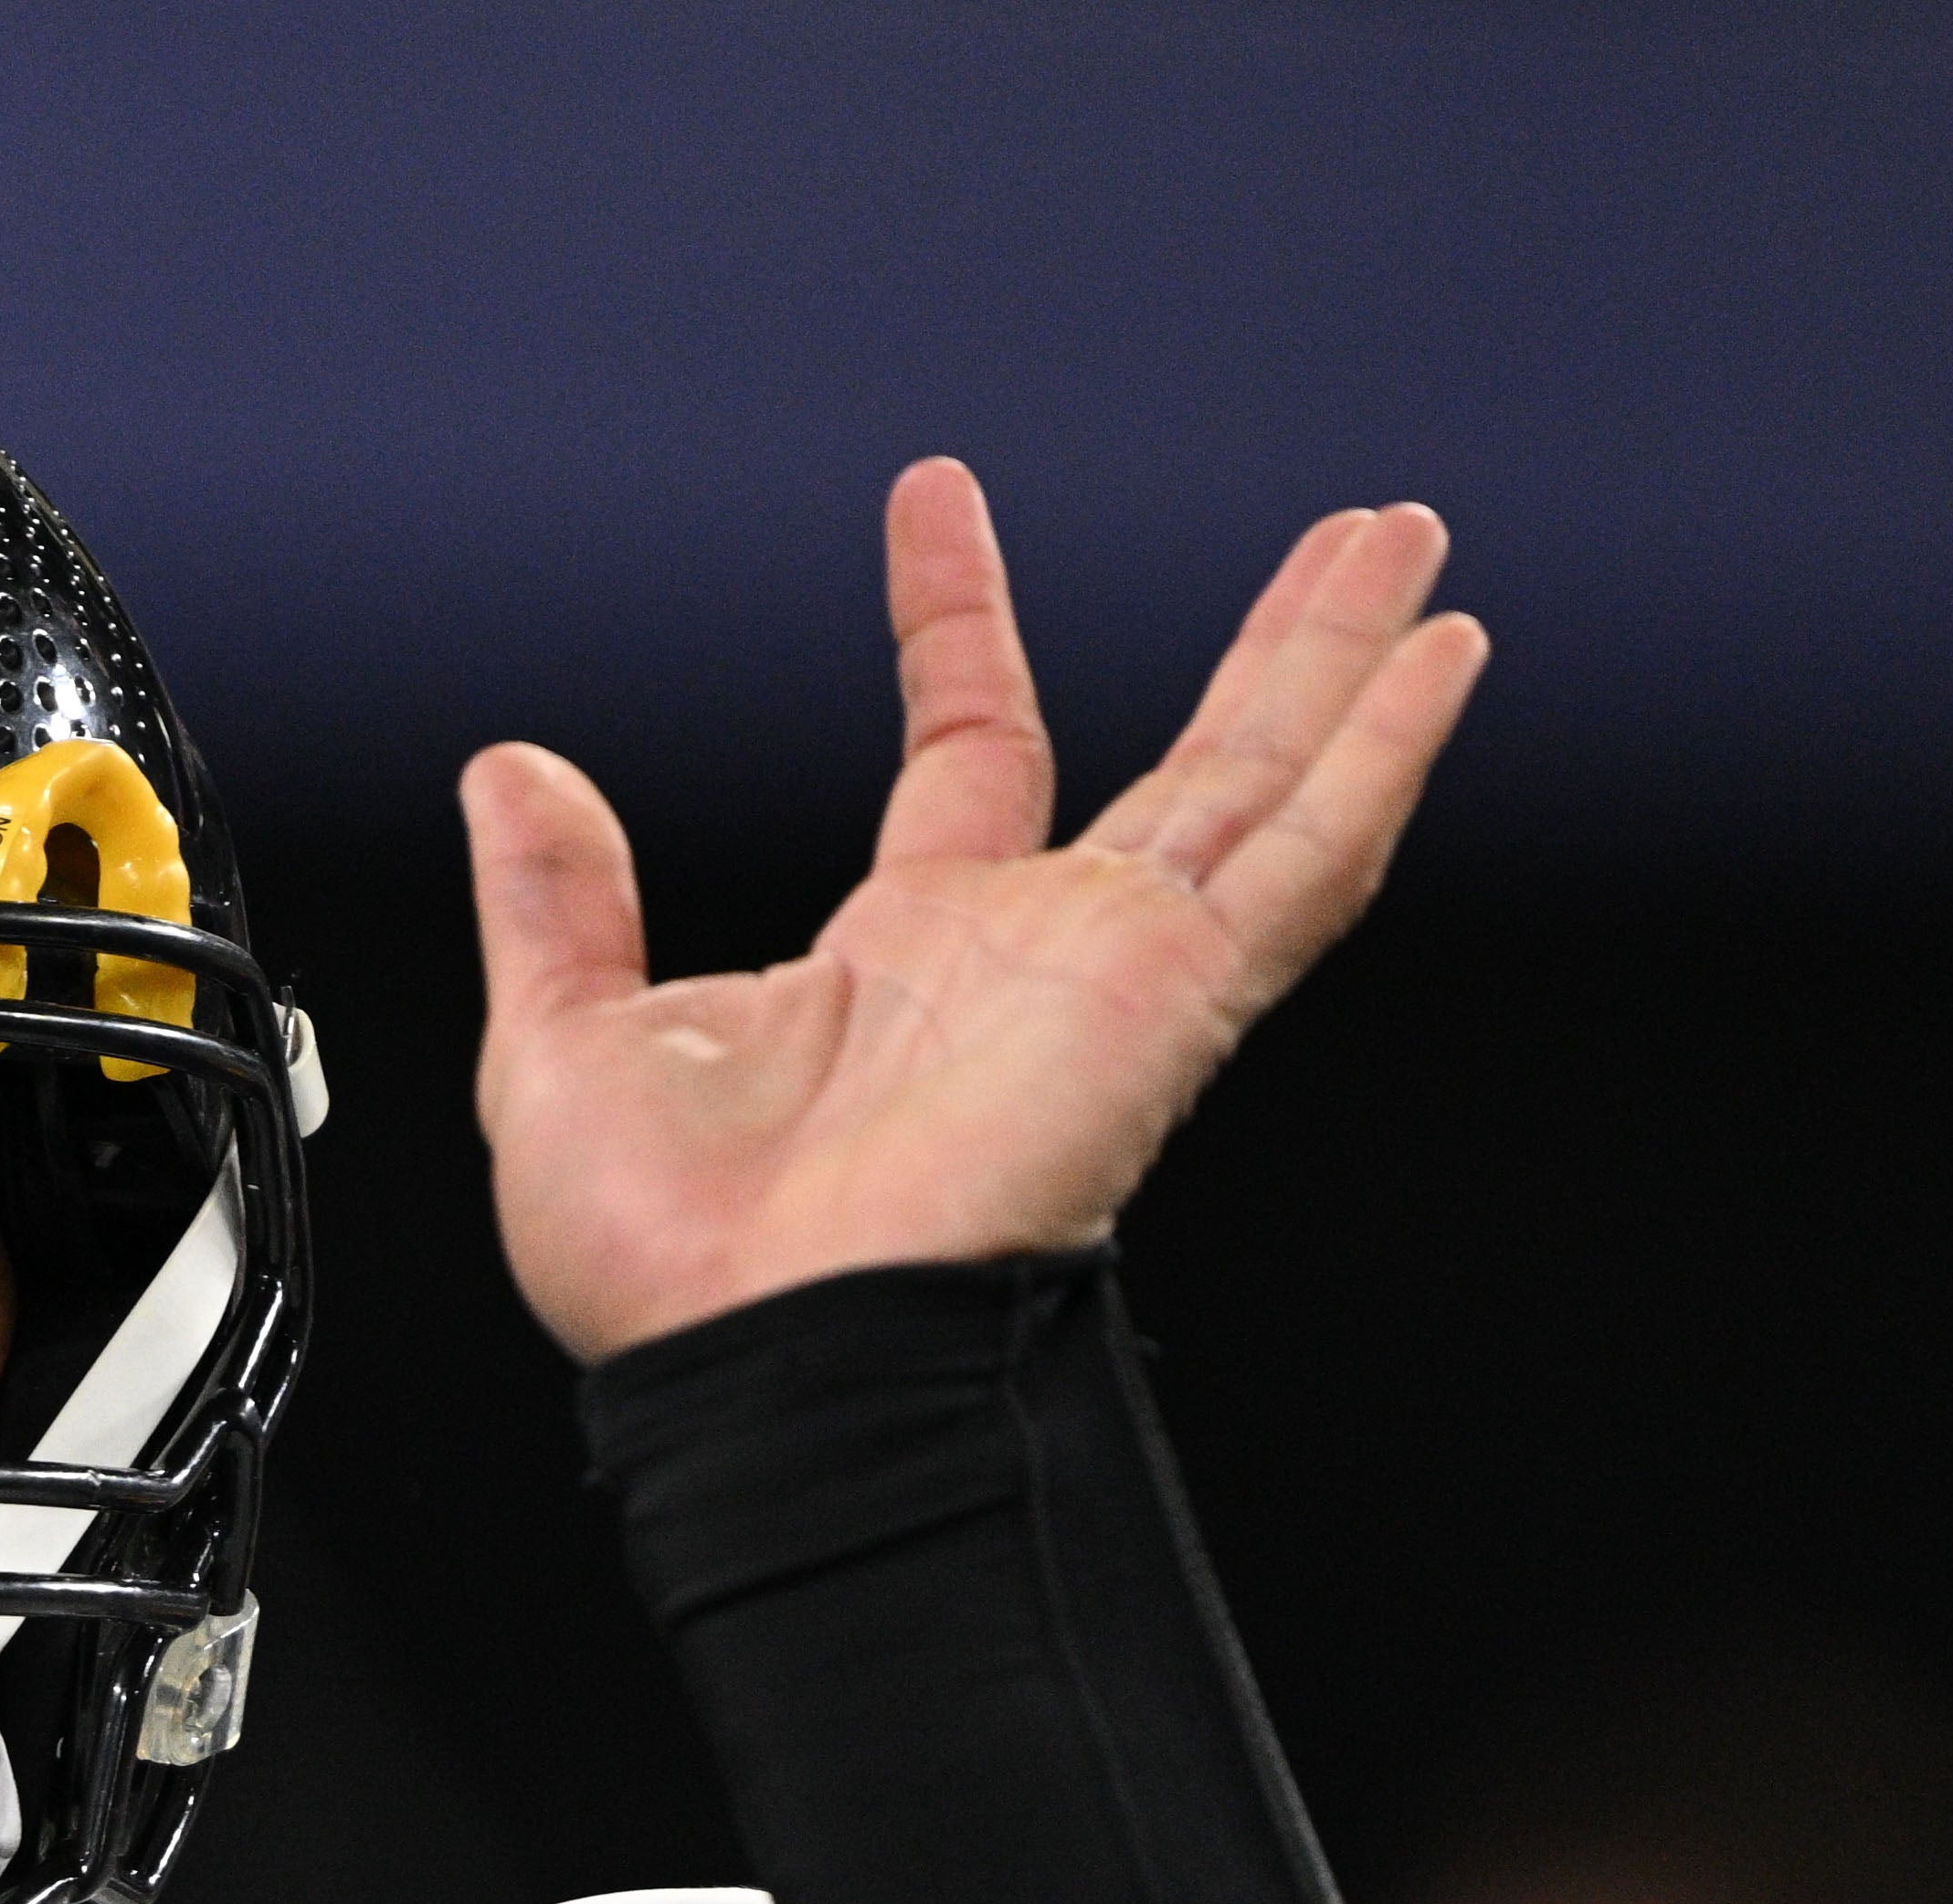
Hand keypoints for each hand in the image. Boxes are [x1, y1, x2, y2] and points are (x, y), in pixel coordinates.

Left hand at [463, 459, 1486, 1362]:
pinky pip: (1308, 862)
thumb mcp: (563, 1048)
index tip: (939, 500)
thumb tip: (508, 778)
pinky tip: (1443, 660)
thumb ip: (555, 904)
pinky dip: (1383, 757)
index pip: (965, 743)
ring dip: (1346, 662)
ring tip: (1408, 544)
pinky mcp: (1176, 1000)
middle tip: (1343, 538)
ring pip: (1270, 781)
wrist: (751, 1354)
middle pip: (1188, 759)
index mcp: (903, 954)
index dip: (956, 621)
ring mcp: (1117, 972)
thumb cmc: (666, 1265)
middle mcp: (1033, 955)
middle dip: (1270, 648)